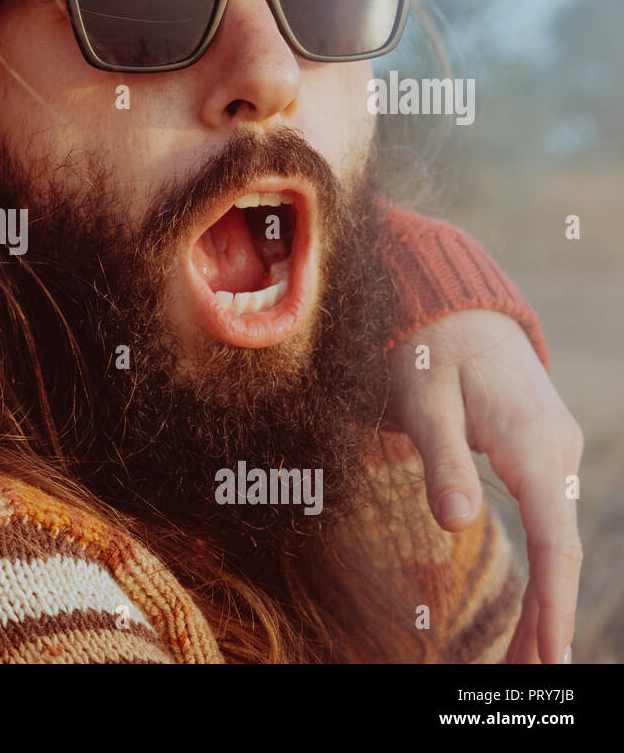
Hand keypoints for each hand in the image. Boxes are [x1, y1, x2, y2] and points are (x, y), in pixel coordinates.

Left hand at [387, 310, 583, 663]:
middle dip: (549, 617)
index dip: (553, 601)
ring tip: (526, 658)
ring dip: (546, 599)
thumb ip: (440, 461)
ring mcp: (556, 453)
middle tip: (529, 677)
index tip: (549, 655)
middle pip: (562, 550)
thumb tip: (455, 526)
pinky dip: (545, 568)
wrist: (455, 308)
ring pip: (559, 540)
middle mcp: (558, 451)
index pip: (556, 539)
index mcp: (532, 442)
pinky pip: (551, 522)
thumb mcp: (423, 400)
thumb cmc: (429, 351)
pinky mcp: (541, 454)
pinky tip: (533, 604)